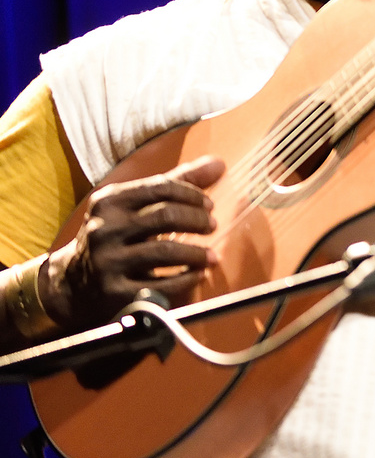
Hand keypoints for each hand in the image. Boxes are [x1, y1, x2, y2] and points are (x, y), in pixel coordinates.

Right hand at [40, 157, 222, 328]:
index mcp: (109, 202)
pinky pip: (161, 286)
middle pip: (165, 216)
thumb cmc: (117, 235)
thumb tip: (219, 164)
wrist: (73, 282)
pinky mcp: (113, 293)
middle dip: (197, 221)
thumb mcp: (135, 205)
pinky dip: (187, 279)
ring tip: (212, 256)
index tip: (209, 205)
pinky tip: (199, 274)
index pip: (161, 188)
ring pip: (165, 251)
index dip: (192, 195)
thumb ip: (176, 183)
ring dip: (197, 253)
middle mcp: (104, 229)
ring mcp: (106, 262)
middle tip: (212, 227)